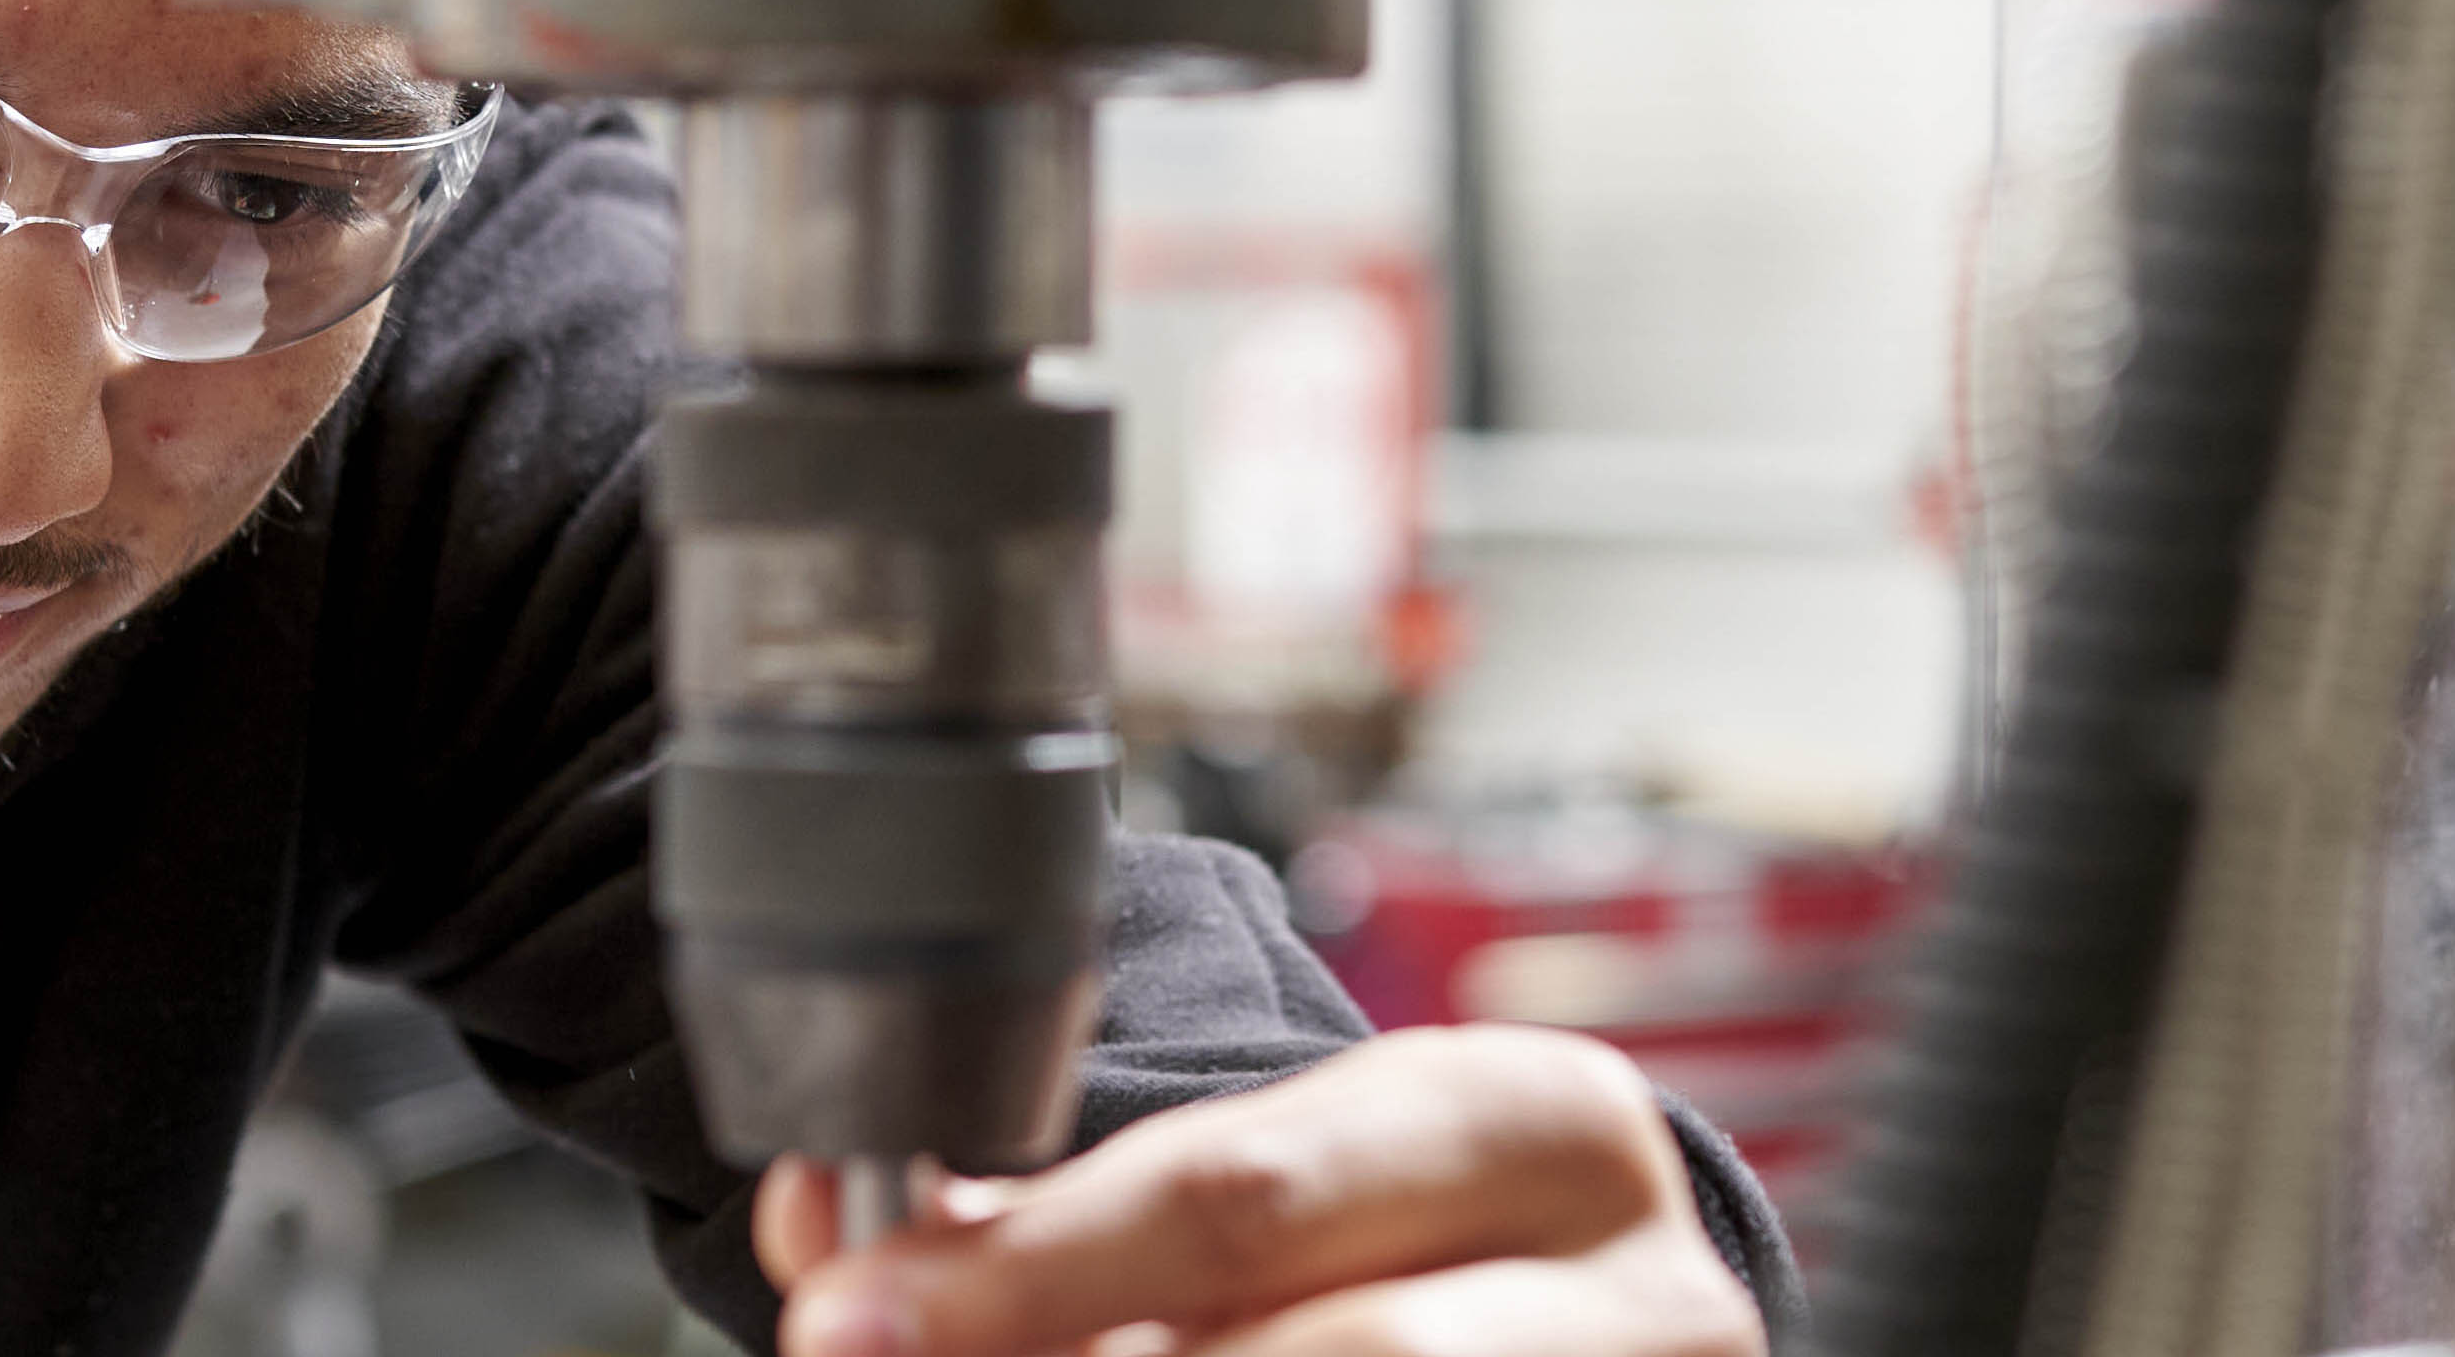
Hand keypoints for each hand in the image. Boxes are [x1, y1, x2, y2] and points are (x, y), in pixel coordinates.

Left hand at [753, 1025, 1766, 1356]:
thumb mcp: (1267, 1188)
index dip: (1029, 1269)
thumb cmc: (1409, 1244)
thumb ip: (1055, 1216)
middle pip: (1331, 1352)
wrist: (1596, 1315)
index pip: (1243, 1189)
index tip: (848, 1314)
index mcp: (1526, 1120)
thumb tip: (825, 1231)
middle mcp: (1629, 1281)